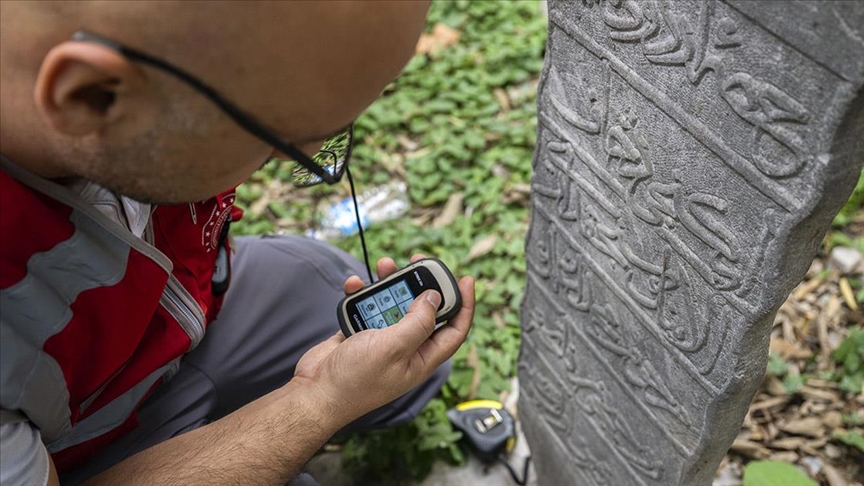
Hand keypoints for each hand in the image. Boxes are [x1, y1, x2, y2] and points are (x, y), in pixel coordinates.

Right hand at [291, 254, 473, 425]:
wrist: (315, 392)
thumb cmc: (356, 378)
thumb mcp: (394, 347)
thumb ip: (418, 322)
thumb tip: (435, 298)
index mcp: (422, 359)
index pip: (454, 330)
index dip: (465, 305)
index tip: (466, 279)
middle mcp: (405, 348)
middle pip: (424, 310)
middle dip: (422, 284)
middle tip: (417, 262)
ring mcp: (382, 340)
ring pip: (394, 304)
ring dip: (390, 284)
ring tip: (384, 265)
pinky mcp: (360, 333)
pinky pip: (367, 306)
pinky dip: (362, 293)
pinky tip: (355, 285)